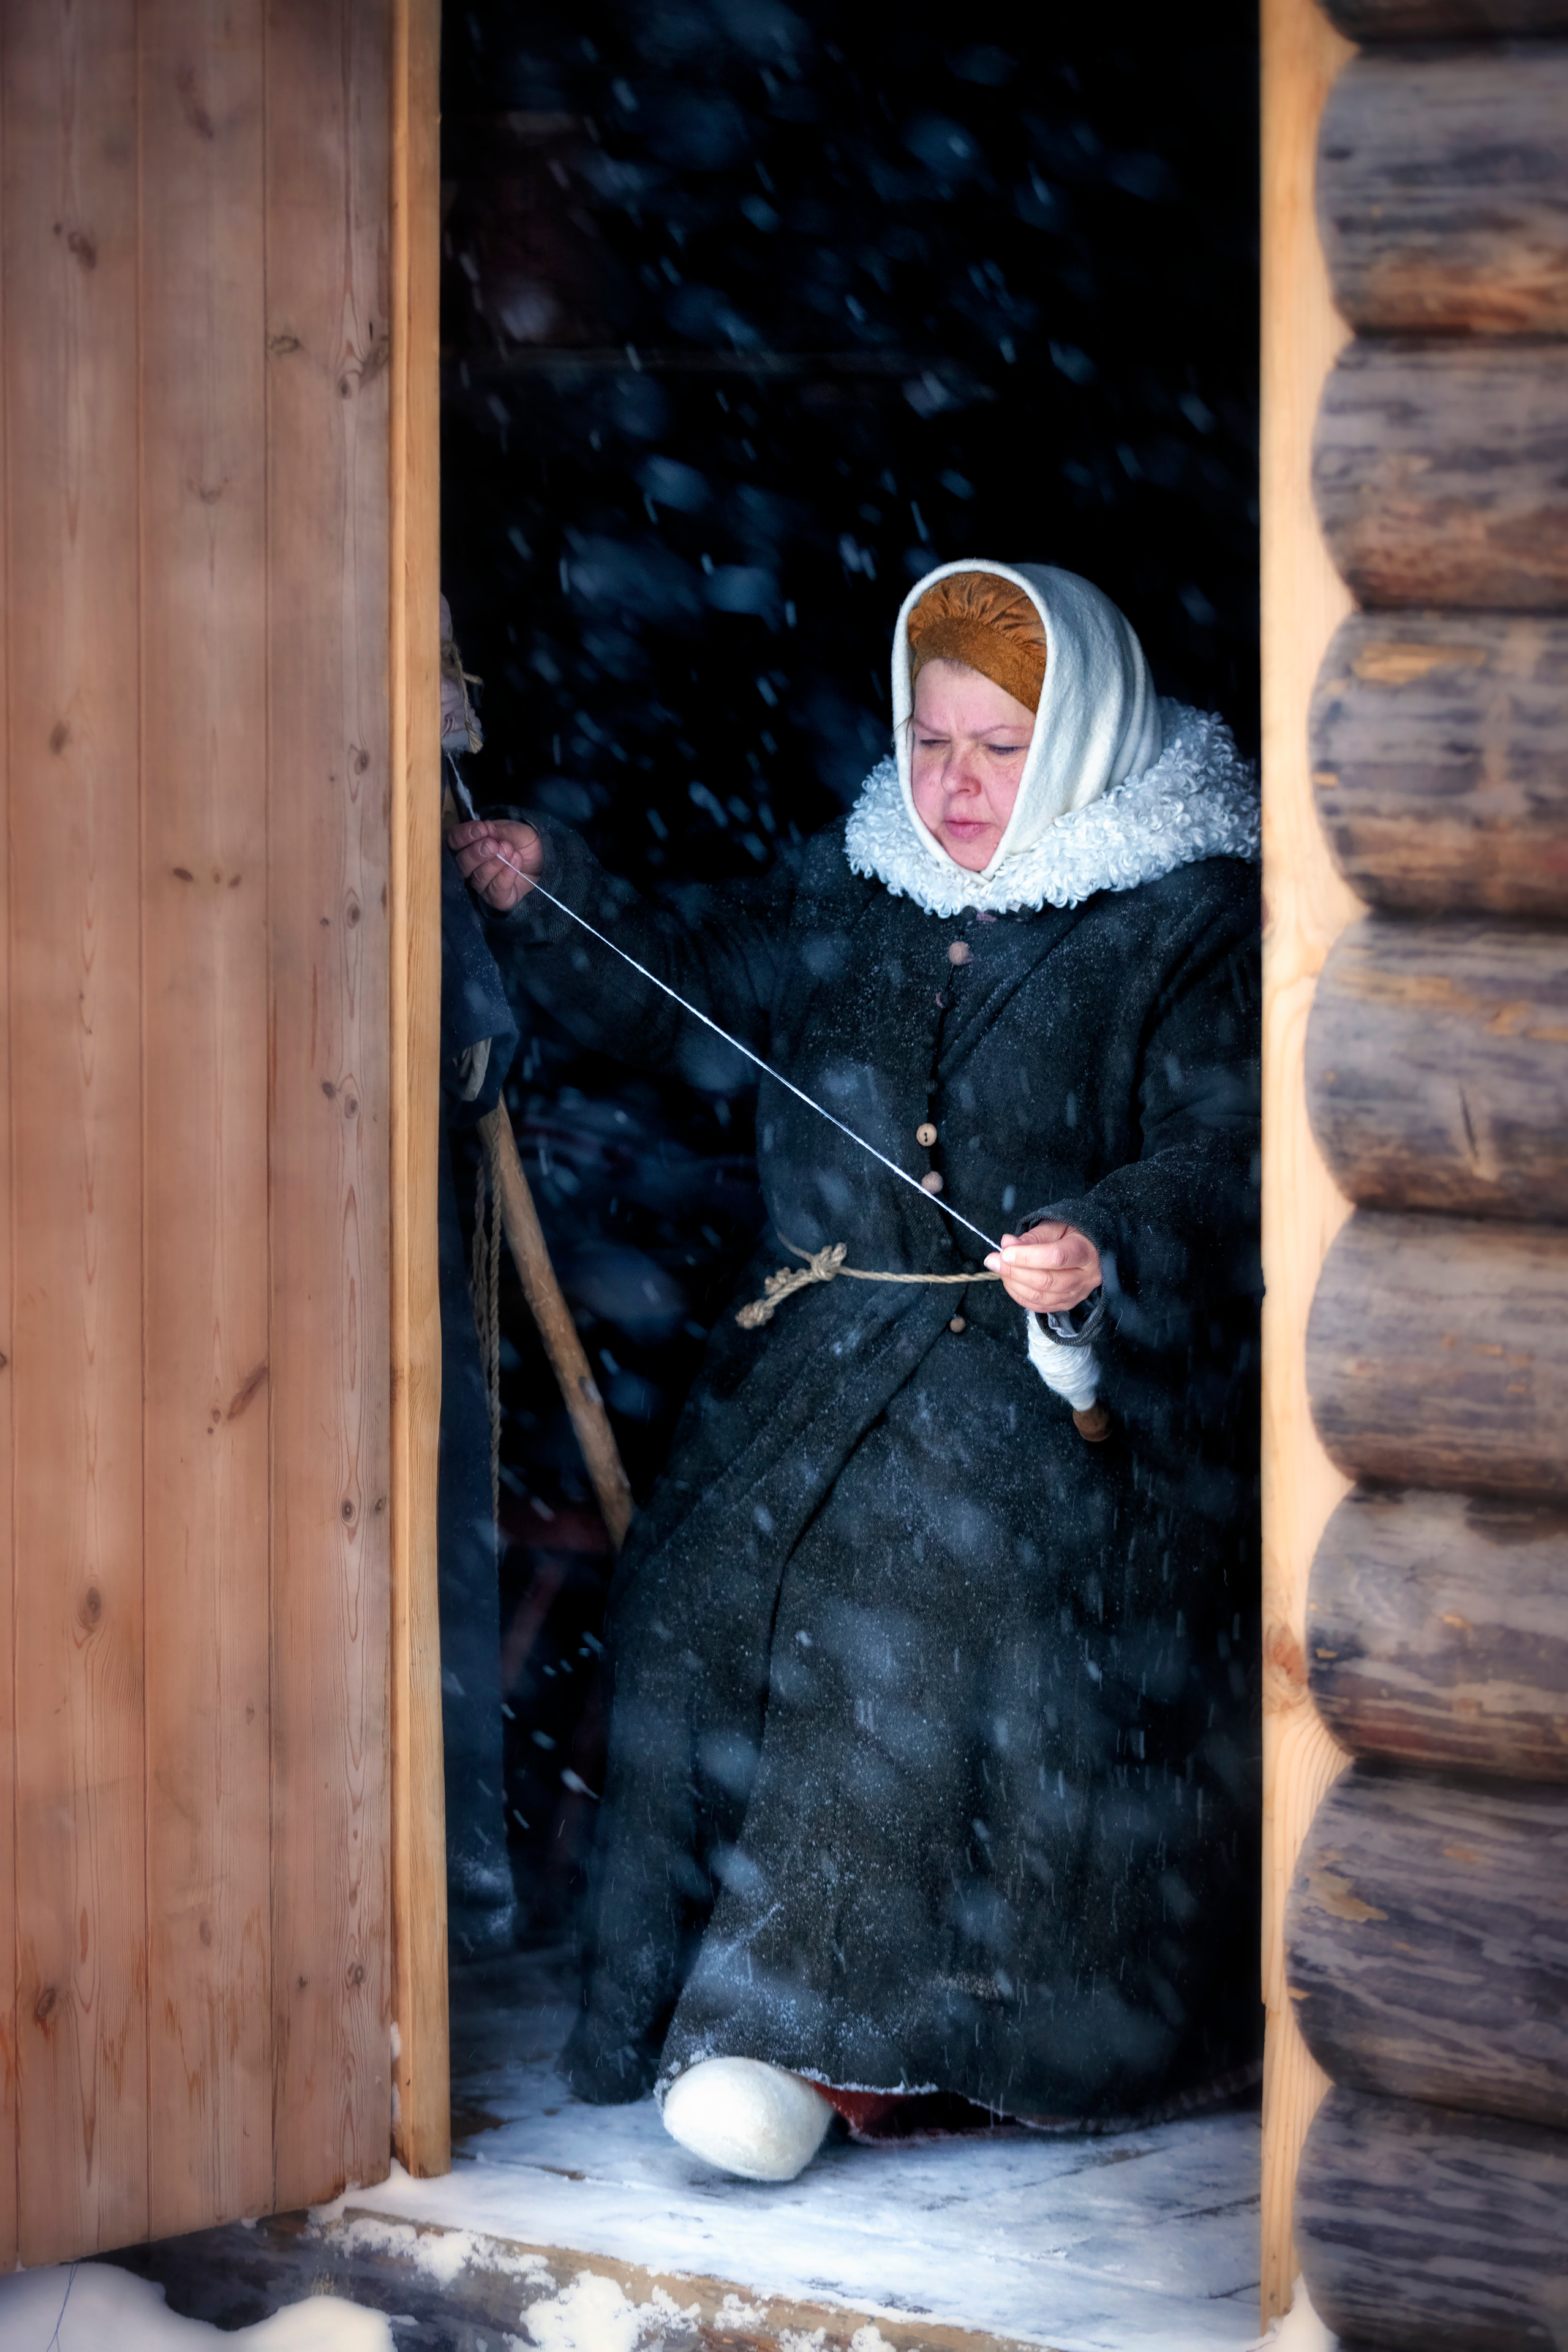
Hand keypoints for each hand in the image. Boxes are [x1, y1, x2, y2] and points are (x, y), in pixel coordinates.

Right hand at [449, 818, 541, 912]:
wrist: (543, 859)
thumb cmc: (522, 842)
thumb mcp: (515, 830)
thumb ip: (499, 831)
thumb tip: (485, 830)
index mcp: (469, 845)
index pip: (455, 841)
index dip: (464, 836)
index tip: (482, 829)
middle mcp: (470, 867)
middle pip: (462, 864)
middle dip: (476, 853)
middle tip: (493, 845)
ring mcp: (482, 885)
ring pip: (478, 878)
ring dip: (494, 863)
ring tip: (509, 851)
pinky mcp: (497, 899)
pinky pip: (496, 891)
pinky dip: (505, 876)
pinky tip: (515, 862)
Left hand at [984, 1222, 1101, 1314]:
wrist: (1090, 1250)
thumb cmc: (1071, 1235)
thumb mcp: (1054, 1227)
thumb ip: (1031, 1237)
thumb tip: (1007, 1244)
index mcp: (1086, 1252)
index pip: (1056, 1257)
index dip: (1027, 1257)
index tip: (1005, 1252)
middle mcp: (1085, 1277)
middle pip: (1046, 1281)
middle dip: (1014, 1271)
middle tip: (993, 1261)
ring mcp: (1077, 1294)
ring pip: (1041, 1297)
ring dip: (1014, 1284)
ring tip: (999, 1269)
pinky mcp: (1066, 1304)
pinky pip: (1039, 1307)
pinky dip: (1019, 1295)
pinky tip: (1009, 1282)